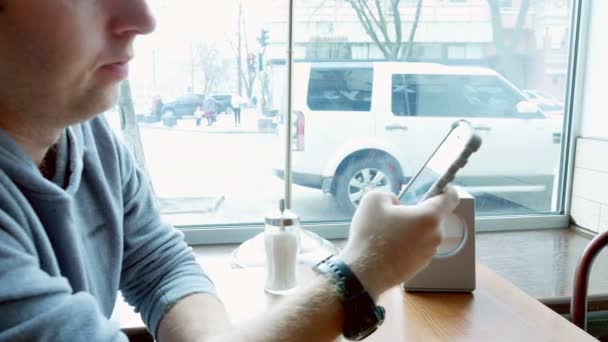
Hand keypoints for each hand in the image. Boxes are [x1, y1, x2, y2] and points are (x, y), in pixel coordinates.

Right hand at [339, 187, 459, 298]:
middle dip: (417, 212)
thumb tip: (395, 204)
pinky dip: (407, 244)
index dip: (444, 189)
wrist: (364, 273)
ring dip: (411, 229)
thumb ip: (389, 195)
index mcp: (429, 217)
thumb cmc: (371, 236)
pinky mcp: (420, 266)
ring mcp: (429, 253)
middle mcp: (435, 236)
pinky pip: (417, 247)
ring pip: (424, 232)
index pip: (451, 198)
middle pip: (433, 216)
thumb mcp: (373, 200)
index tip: (433, 189)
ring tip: (388, 234)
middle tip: (394, 215)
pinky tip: (388, 247)